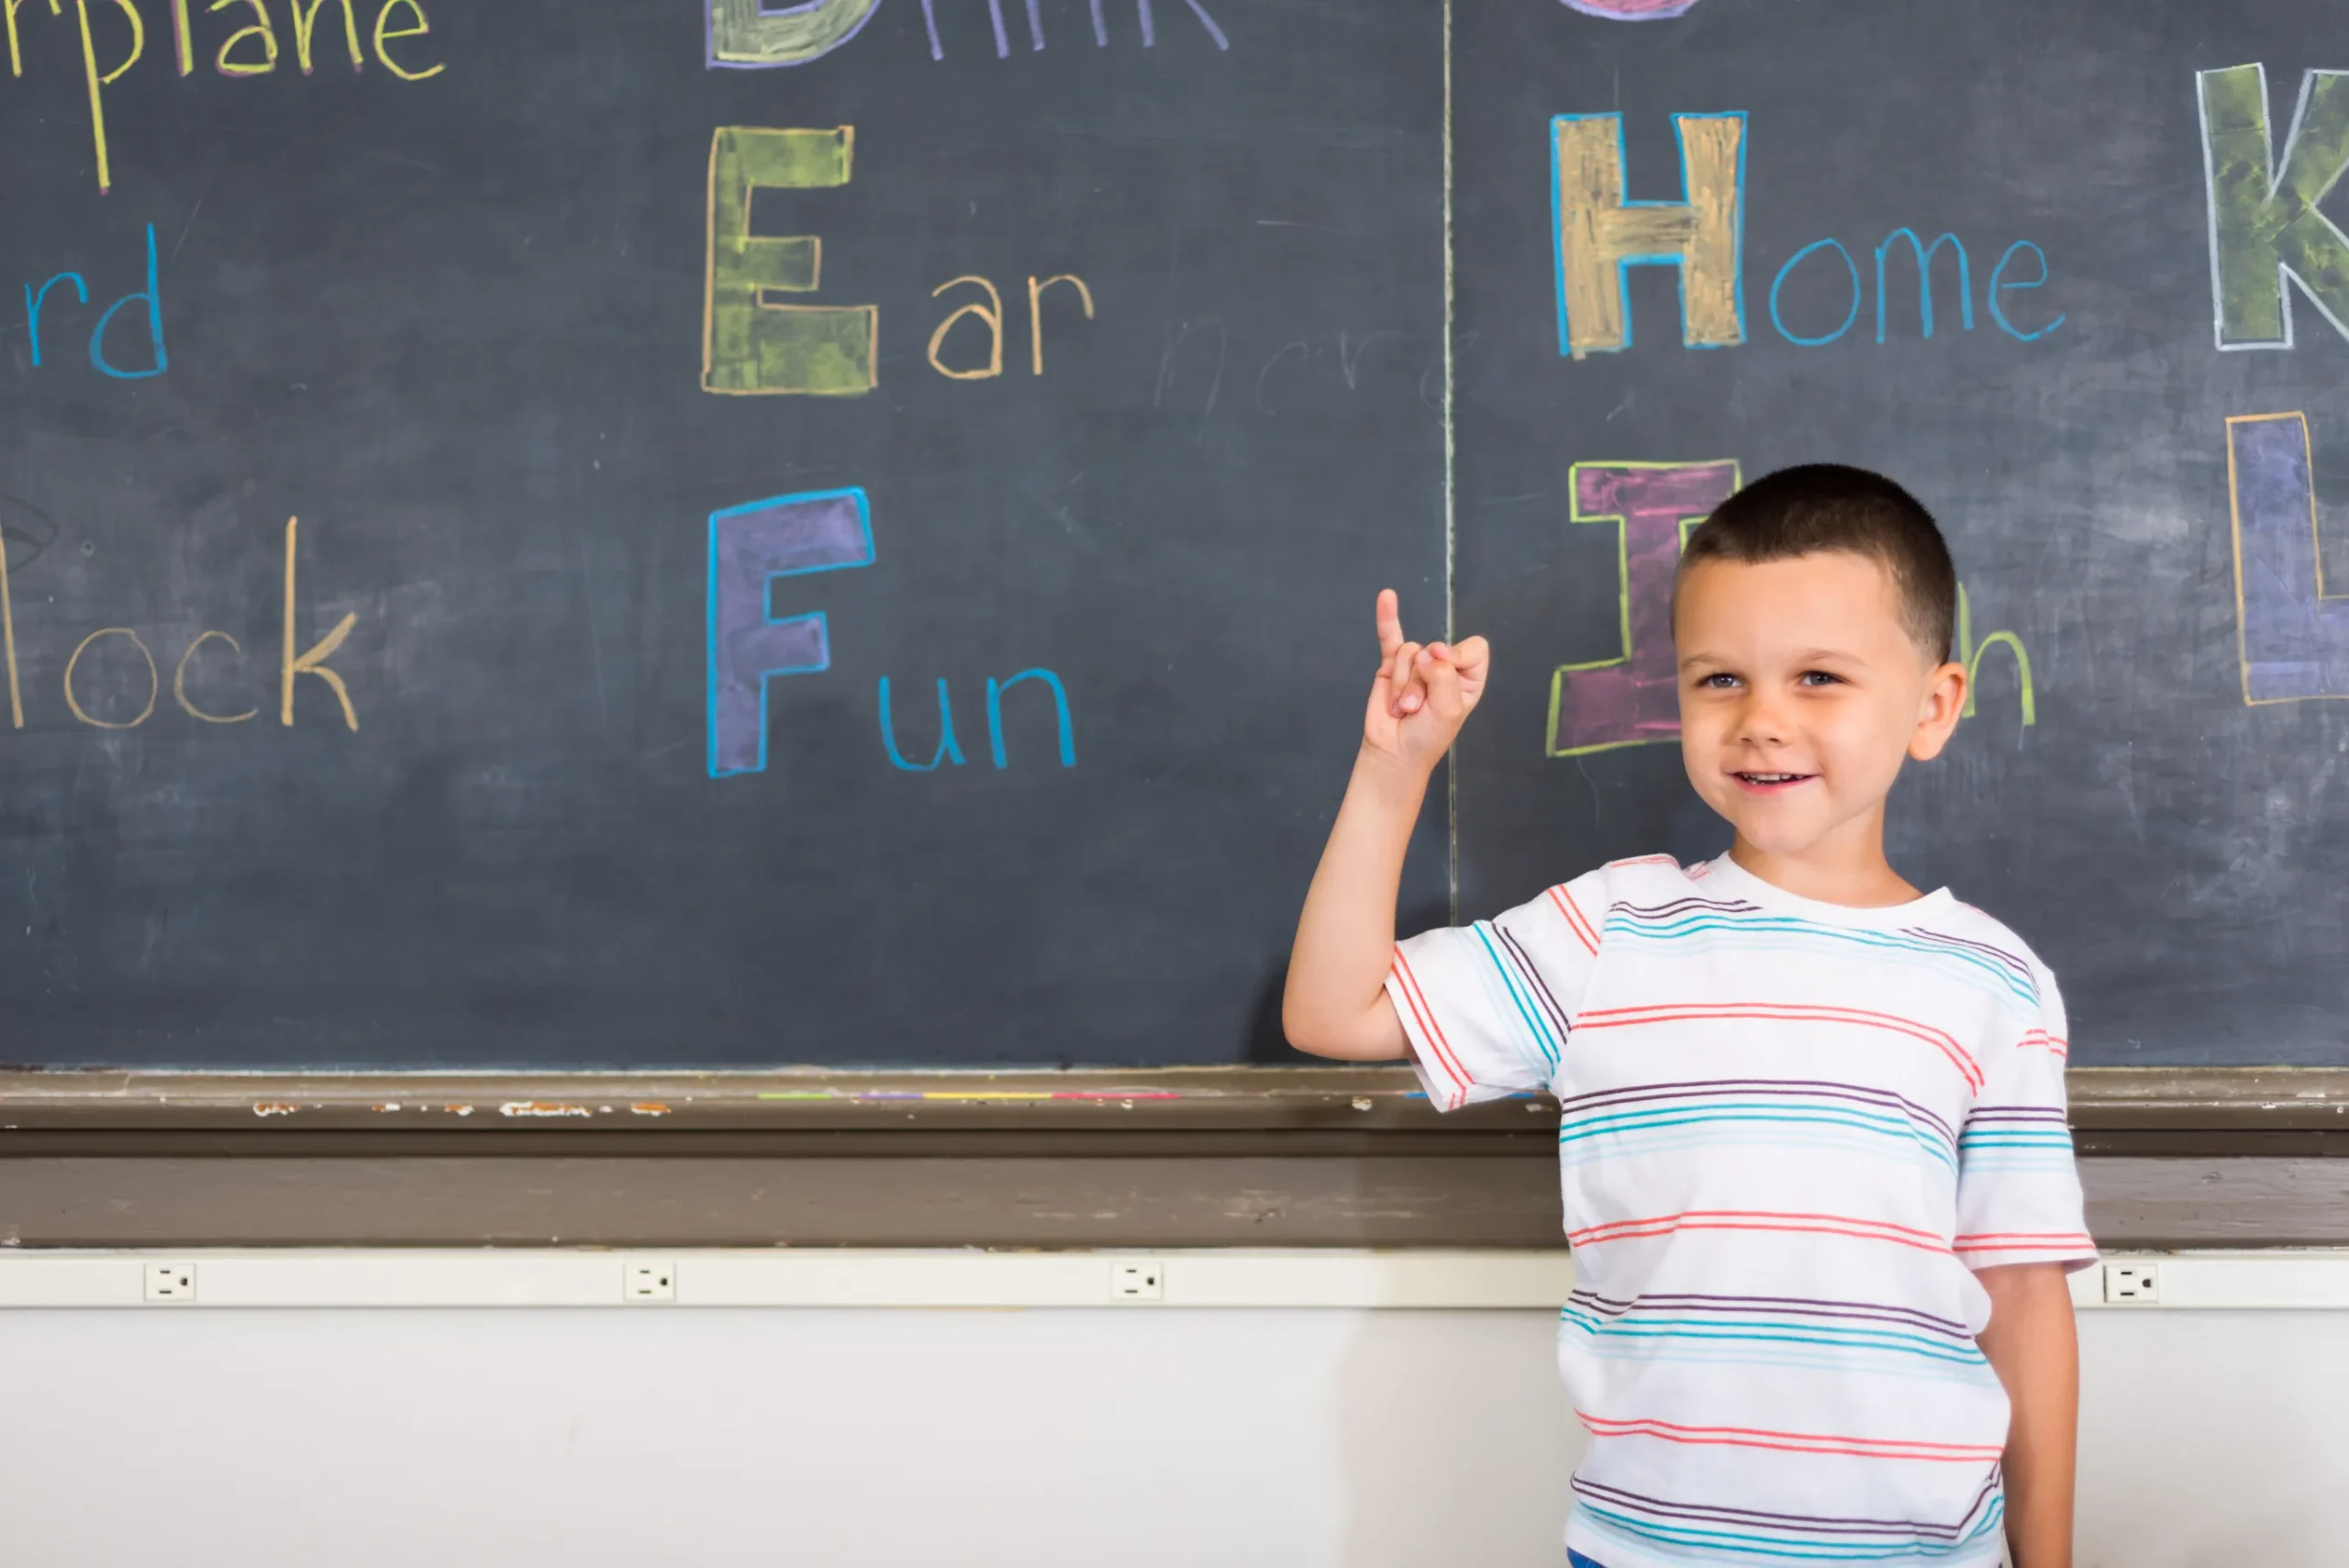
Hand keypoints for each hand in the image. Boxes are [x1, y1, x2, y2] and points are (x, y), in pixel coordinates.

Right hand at [1361, 589, 1489, 773]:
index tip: (1443, 666)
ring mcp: (1417, 665)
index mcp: (1468, 678)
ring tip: (1401, 707)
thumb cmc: (1427, 736)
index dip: (1457, 655)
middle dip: (1420, 681)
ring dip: (1401, 684)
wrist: (1393, 752)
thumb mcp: (1447, 710)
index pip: (1474, 649)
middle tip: (1415, 708)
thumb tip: (1425, 652)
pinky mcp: (1390, 666)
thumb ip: (1443, 677)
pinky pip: (1389, 636)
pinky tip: (1387, 598)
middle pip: (1434, 651)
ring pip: (1409, 652)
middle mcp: (1444, 668)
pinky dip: (1387, 618)